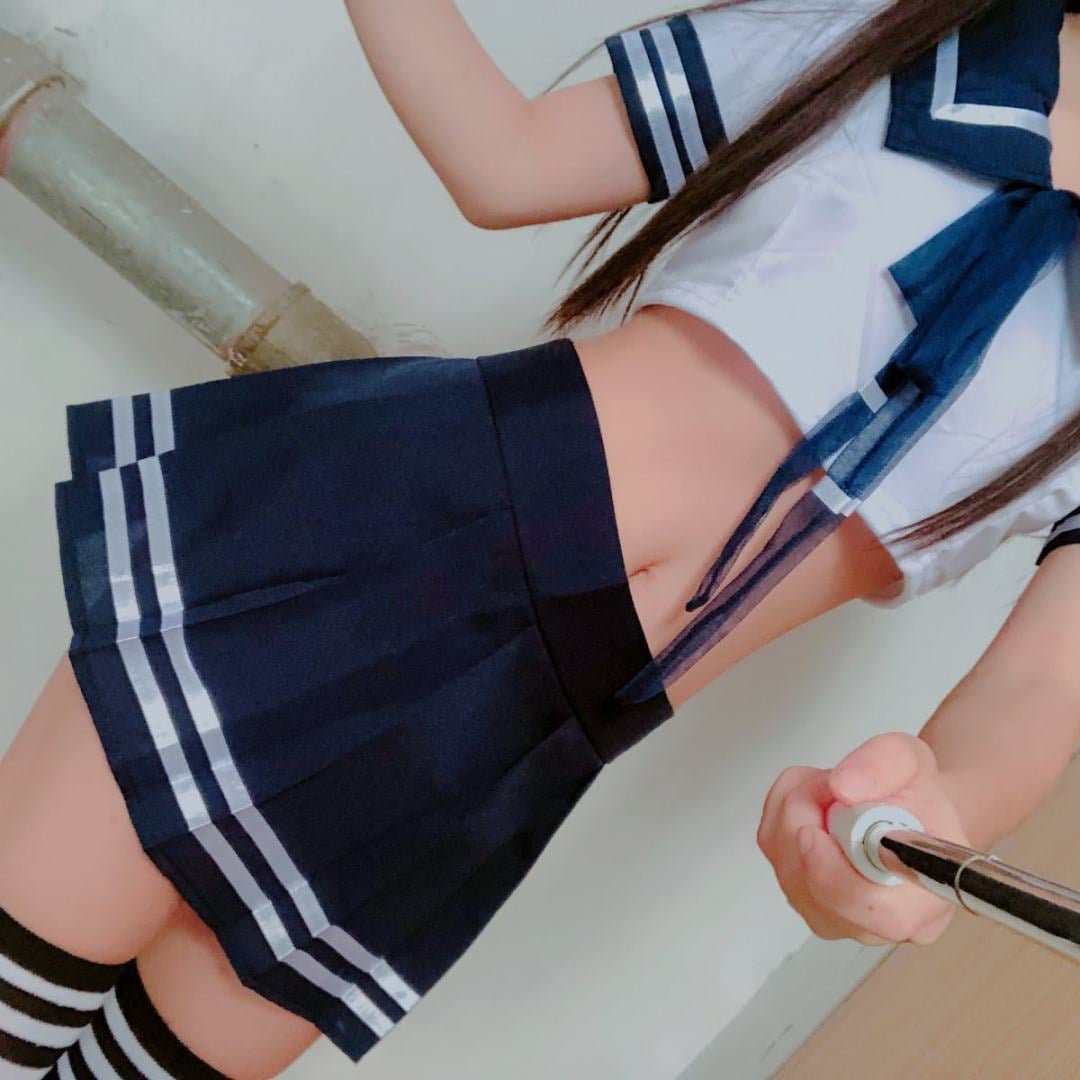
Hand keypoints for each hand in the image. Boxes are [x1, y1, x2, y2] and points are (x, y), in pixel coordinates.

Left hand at [756, 732, 970, 946]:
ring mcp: (832, 915)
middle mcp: (874, 924)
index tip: (811, 833)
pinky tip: (814, 801)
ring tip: (830, 789)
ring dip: (795, 811)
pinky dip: (782, 813)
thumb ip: (885, 765)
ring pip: (787, 865)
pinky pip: (774, 850)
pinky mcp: (801, 892)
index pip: (870, 910)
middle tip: (829, 782)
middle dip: (805, 820)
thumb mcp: (914, 759)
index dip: (832, 875)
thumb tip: (844, 788)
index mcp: (920, 905)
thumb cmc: (918, 796)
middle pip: (814, 889)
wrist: (909, 810)